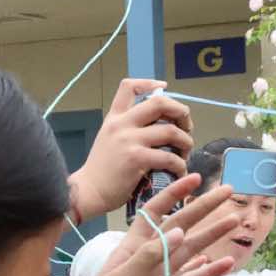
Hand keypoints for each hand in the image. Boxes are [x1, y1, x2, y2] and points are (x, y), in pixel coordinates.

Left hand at [60, 174, 238, 275]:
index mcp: (131, 248)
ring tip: (235, 221)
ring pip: (191, 252)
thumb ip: (149, 256)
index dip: (174, 195)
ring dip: (212, 236)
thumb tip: (179, 230)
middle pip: (181, 228)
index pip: (155, 213)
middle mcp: (149, 258)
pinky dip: (210, 272)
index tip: (195, 178)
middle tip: (229, 192)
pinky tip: (229, 263)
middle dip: (203, 209)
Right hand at [69, 79, 192, 221]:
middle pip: (159, 103)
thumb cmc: (102, 169)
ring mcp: (128, 141)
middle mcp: (121, 125)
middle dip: (181, 113)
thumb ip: (127, 128)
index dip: (150, 83)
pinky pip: (170, 157)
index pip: (128, 87)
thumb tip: (160, 123)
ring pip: (171, 131)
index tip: (163, 88)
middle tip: (186, 127)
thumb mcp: (108, 139)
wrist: (88, 192)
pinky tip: (178, 171)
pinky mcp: (136, 159)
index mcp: (114, 118)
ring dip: (186, 142)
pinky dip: (180, 165)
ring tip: (185, 153)